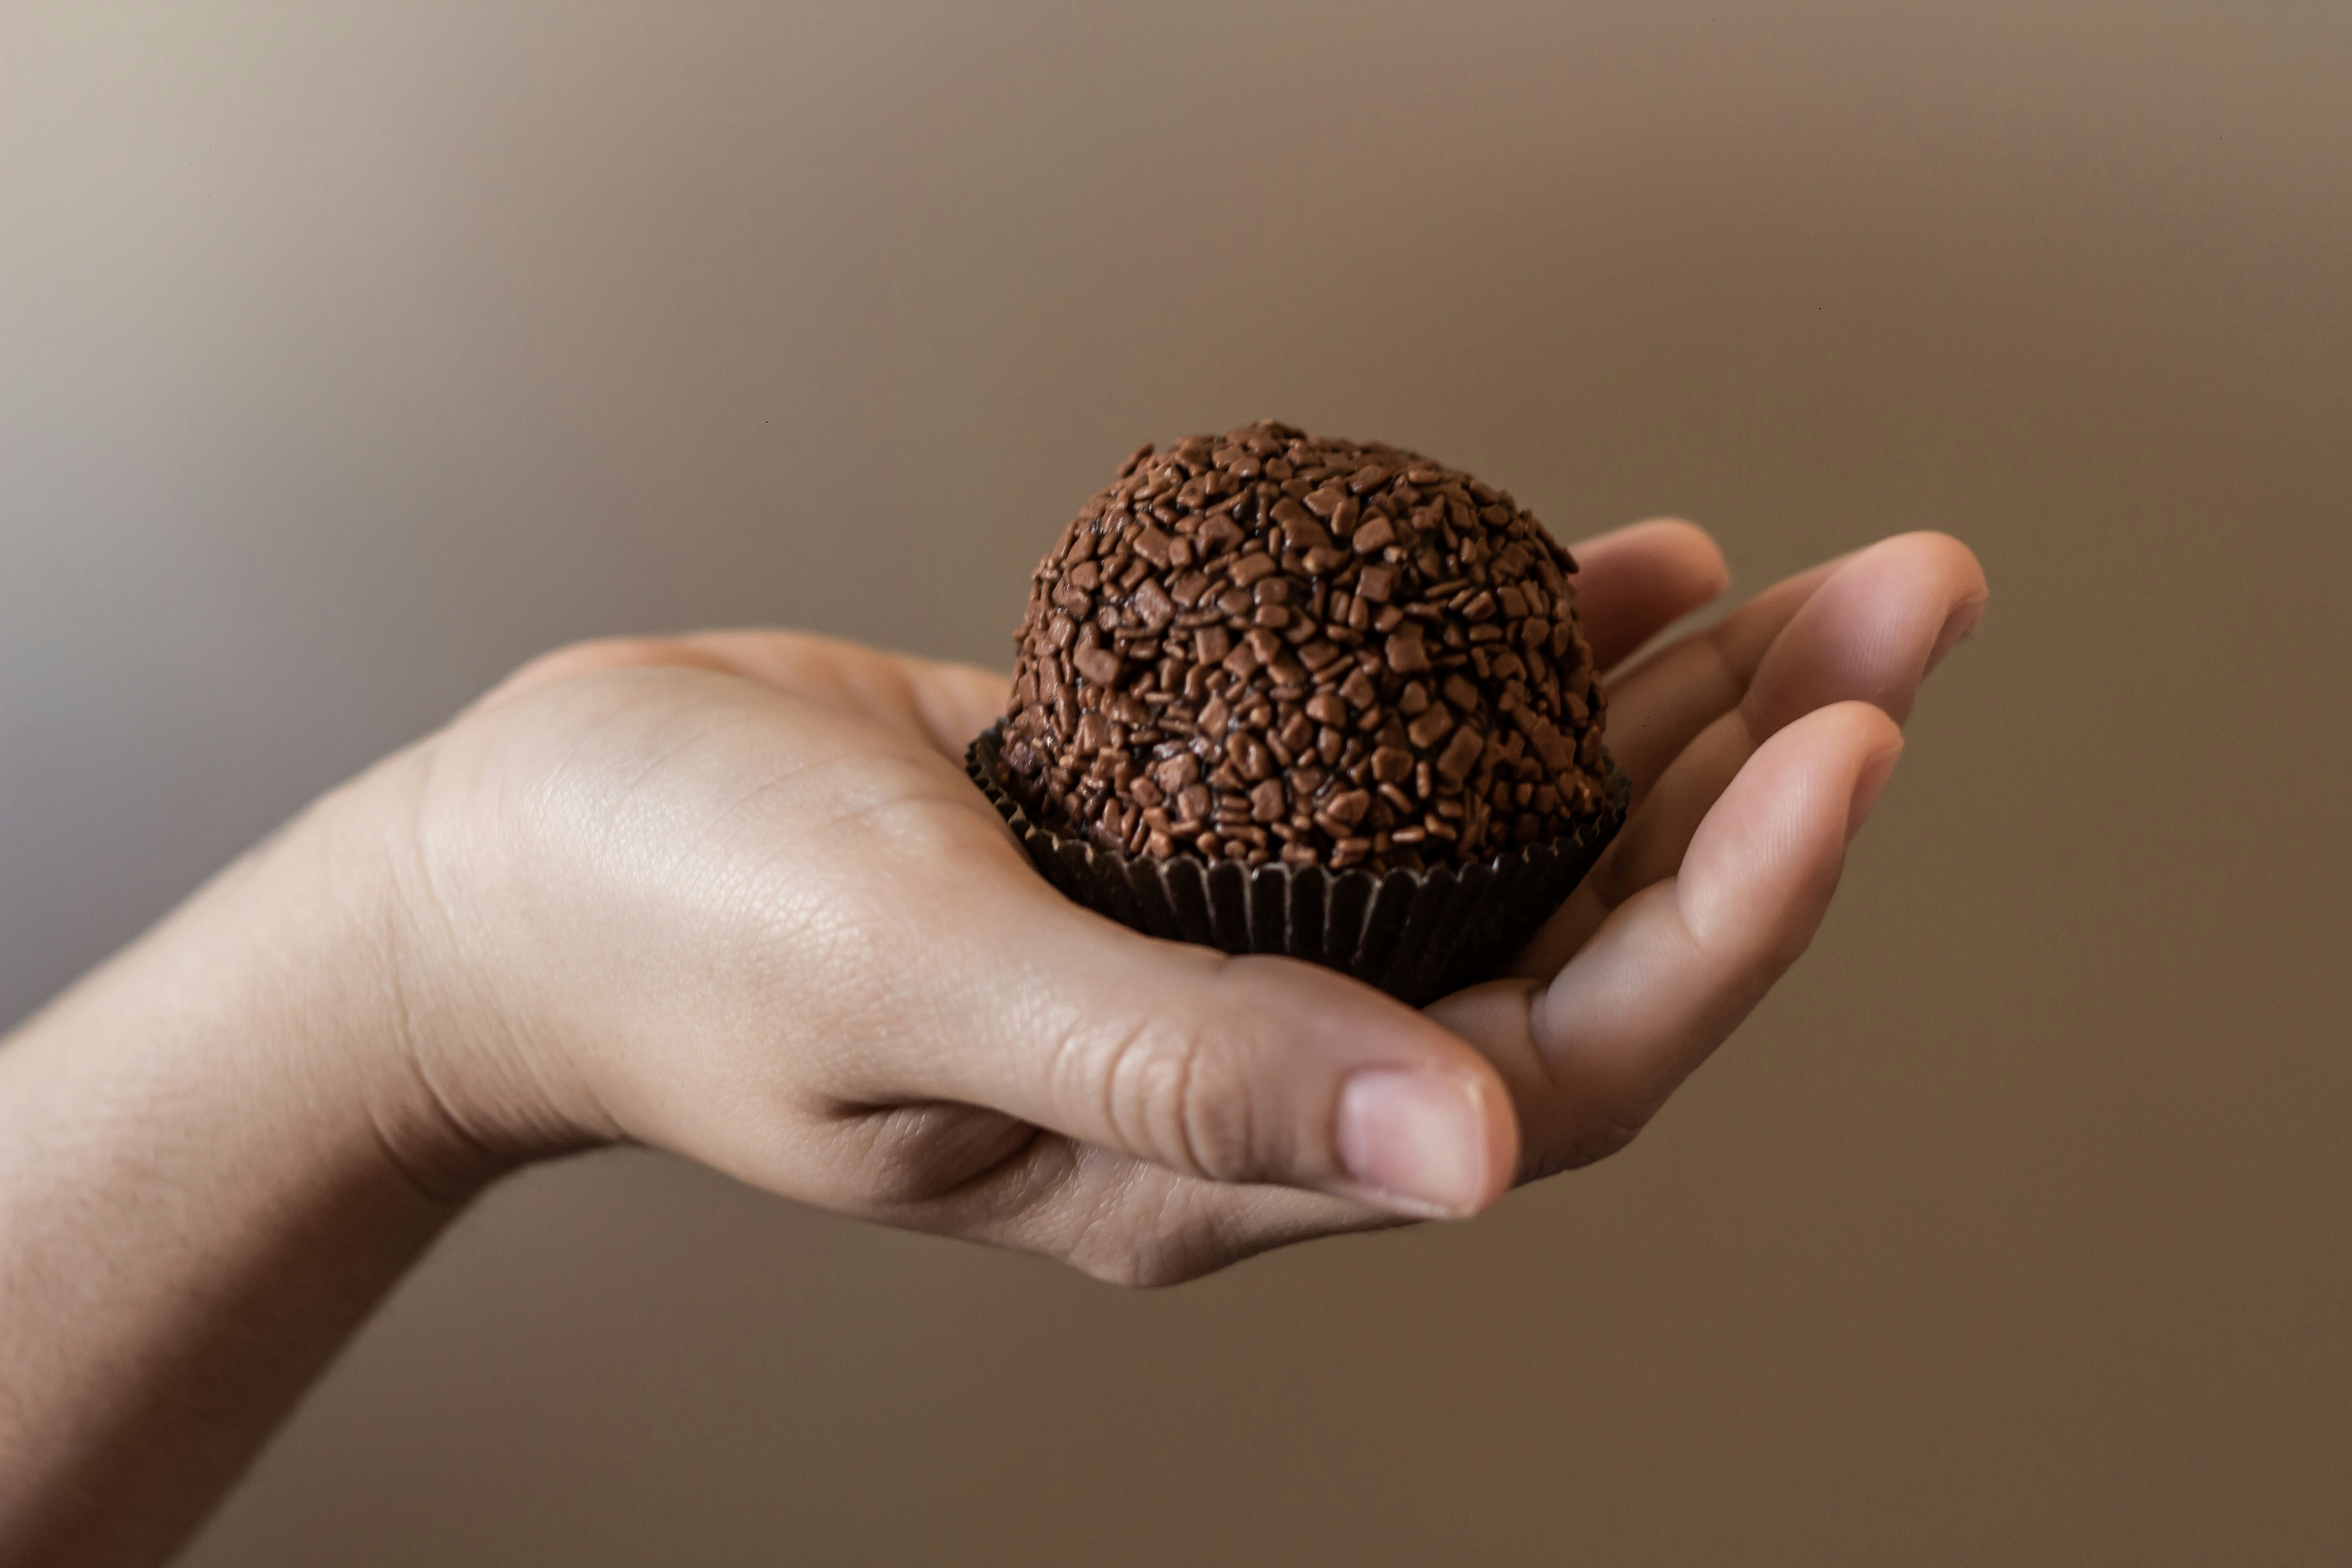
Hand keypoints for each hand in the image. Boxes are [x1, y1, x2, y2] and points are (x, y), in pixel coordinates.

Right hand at [370, 522, 1983, 1283]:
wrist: (530, 861)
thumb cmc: (676, 925)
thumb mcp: (913, 977)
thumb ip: (1180, 1062)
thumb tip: (1468, 1150)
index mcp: (1210, 1159)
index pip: (1552, 1065)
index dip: (1728, 915)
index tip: (1847, 739)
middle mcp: (1255, 1069)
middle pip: (1580, 944)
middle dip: (1762, 780)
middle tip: (1909, 604)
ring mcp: (1225, 948)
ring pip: (1512, 846)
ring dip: (1673, 714)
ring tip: (1822, 581)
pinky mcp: (1183, 837)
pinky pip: (1394, 761)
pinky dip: (1503, 668)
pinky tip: (1602, 575)